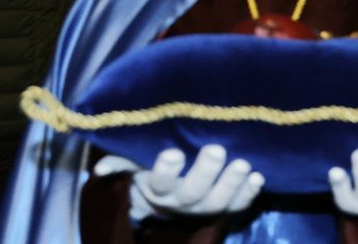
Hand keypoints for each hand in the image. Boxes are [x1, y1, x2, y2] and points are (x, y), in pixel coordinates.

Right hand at [93, 145, 263, 221]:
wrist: (168, 196)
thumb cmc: (151, 168)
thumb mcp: (134, 163)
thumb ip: (119, 162)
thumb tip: (99, 169)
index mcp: (157, 188)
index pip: (159, 182)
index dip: (166, 169)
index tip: (173, 151)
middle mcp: (181, 201)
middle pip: (192, 192)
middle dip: (206, 172)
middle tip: (217, 149)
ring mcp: (204, 206)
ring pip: (218, 202)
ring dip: (231, 183)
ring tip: (243, 163)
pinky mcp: (224, 207)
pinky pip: (237, 206)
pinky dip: (248, 193)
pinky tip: (258, 178)